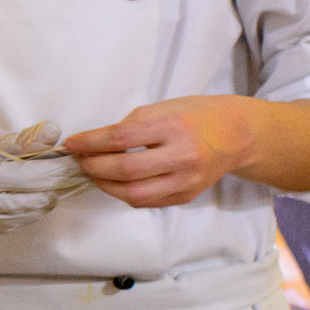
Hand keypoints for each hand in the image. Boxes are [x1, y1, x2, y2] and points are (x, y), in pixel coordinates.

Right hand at [0, 121, 89, 232]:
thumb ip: (22, 140)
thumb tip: (54, 132)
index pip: (32, 176)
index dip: (59, 170)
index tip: (77, 163)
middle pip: (36, 198)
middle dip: (58, 186)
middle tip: (74, 174)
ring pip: (31, 213)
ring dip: (47, 199)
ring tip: (55, 184)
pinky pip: (19, 222)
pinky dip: (31, 209)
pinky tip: (35, 196)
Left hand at [64, 96, 258, 207]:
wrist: (237, 135)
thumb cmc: (196, 115)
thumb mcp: (164, 107)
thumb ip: (132, 124)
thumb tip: (96, 143)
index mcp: (174, 126)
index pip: (121, 138)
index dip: (91, 143)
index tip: (71, 144)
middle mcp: (182, 156)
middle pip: (126, 170)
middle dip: (93, 167)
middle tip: (79, 160)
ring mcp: (186, 181)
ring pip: (134, 194)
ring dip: (104, 185)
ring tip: (92, 173)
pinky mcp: (186, 196)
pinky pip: (146, 202)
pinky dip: (124, 194)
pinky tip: (113, 183)